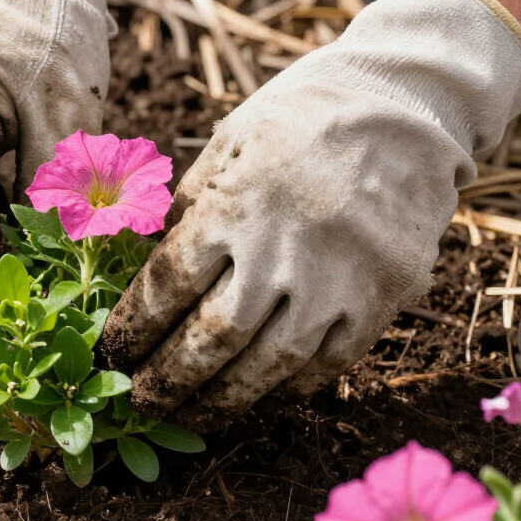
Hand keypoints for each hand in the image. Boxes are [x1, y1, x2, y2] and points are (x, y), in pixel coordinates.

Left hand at [103, 0, 520, 428]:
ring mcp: (338, 284)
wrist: (409, 105)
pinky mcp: (383, 299)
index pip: (167, 287)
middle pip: (211, 340)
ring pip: (268, 367)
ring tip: (191, 415)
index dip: (133, 327)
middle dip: (168, 380)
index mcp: (232, 209)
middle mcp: (281, 256)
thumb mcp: (230, 140)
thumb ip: (190, 203)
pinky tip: (261, 394)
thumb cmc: (306, 112)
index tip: (112, 351)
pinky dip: (289, 387)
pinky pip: (328, 363)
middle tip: (141, 402)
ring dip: (222, 400)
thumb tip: (155, 257)